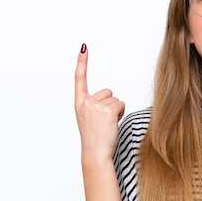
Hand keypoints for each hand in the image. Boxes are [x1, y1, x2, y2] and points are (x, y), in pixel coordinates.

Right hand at [74, 44, 125, 161]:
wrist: (95, 153)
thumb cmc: (95, 139)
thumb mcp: (90, 119)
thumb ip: (95, 106)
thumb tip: (111, 100)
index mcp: (79, 103)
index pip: (79, 79)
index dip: (82, 62)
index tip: (83, 47)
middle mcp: (85, 102)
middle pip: (107, 91)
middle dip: (110, 104)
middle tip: (104, 121)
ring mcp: (95, 105)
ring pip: (116, 99)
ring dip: (116, 111)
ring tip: (108, 124)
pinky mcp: (107, 110)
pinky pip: (121, 104)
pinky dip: (121, 114)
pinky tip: (113, 124)